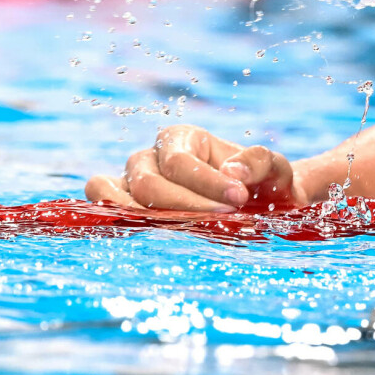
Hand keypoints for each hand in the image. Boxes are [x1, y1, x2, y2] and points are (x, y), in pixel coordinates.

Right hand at [84, 125, 306, 211]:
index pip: (181, 163)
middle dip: (185, 206)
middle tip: (223, 219)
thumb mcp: (272, 166)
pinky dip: (110, 219)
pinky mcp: (125, 208)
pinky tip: (144, 235)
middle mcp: (151, 157)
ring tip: (182, 230)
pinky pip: (102, 208)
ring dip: (144, 217)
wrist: (257, 205)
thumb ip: (259, 161)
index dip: (206, 184)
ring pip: (112, 193)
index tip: (239, 199)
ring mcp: (132, 183)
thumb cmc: (261, 182)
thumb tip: (232, 173)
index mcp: (182, 139)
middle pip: (148, 183)